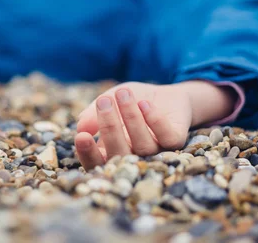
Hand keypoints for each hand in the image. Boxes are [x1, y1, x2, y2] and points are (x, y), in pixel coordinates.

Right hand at [74, 81, 235, 169]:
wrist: (165, 95)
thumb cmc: (132, 100)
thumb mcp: (110, 99)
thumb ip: (94, 112)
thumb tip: (82, 126)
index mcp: (113, 152)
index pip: (97, 163)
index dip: (88, 154)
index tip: (81, 136)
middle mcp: (134, 157)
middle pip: (120, 154)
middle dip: (110, 128)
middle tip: (104, 102)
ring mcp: (156, 152)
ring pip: (143, 145)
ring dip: (131, 118)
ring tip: (123, 93)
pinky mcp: (175, 141)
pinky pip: (167, 138)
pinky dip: (154, 120)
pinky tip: (145, 103)